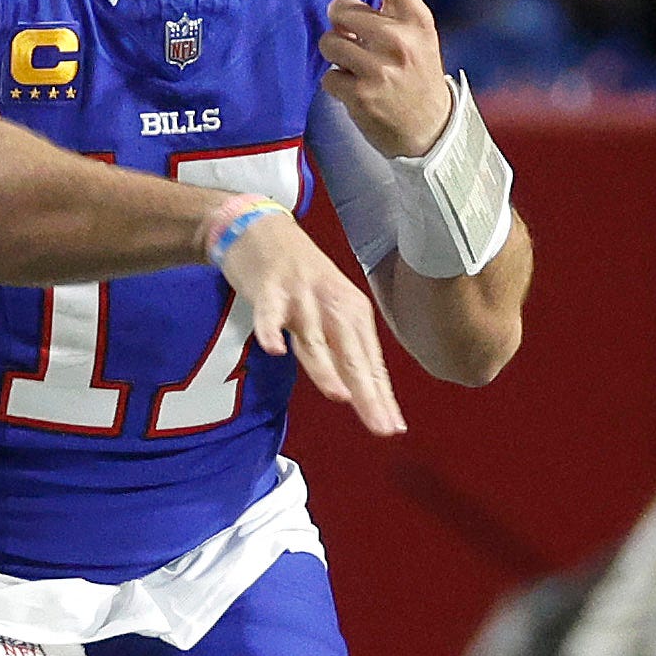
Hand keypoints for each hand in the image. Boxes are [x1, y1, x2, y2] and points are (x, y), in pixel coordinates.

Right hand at [217, 205, 404, 437]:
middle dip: (367, 392)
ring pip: (314, 339)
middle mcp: (332, 304)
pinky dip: (270, 330)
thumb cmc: (300, 277)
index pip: (371, 361)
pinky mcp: (269, 289)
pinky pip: (269, 313)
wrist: (262, 228)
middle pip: (351, 354)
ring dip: (326, 367)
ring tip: (341, 396)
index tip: (393, 427)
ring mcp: (301, 297)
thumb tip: (362, 392)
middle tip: (381, 425)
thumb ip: (343, 346)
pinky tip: (274, 350)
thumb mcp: (332, 307)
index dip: (382, 395)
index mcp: (353, 311)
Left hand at [318, 0, 454, 160]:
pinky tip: (359, 91)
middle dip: (343, 27)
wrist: (431, 129)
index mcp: (416, 19)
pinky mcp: (362, 96)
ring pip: (329, 43)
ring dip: (338, 56)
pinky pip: (327, 76)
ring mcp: (381, 69)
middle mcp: (400, 41)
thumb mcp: (415, 26)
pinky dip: (337, 84)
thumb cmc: (417, 68)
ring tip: (361, 69)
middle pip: (340, 11)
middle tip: (362, 44)